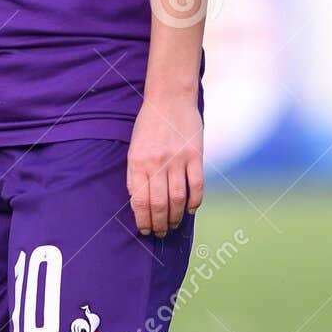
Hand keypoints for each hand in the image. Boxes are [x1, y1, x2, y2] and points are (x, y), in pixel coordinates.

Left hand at [127, 96, 203, 237]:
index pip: (140, 201)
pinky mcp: (195, 155)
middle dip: (159, 224)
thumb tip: (138, 202)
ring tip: (173, 225)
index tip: (145, 230)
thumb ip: (135, 174)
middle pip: (159, 204)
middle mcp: (157, 163)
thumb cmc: (149, 125)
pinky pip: (197, 186)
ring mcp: (177, 159)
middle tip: (160, 233)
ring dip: (175, 217)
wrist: (169, 98)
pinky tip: (190, 209)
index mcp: (138, 162)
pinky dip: (194, 202)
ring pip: (178, 199)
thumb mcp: (134, 148)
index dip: (143, 221)